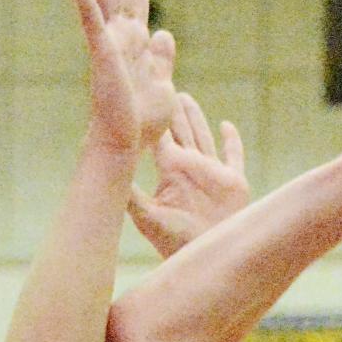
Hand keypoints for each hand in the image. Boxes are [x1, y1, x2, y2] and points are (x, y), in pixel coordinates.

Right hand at [65, 0, 176, 153]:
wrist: (126, 143)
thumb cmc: (143, 124)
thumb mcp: (164, 87)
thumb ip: (163, 60)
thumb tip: (164, 35)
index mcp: (139, 47)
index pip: (138, 4)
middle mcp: (122, 40)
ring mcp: (110, 43)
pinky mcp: (101, 50)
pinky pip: (89, 16)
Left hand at [128, 93, 249, 256]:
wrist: (205, 256)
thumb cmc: (173, 241)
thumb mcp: (146, 214)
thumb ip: (128, 193)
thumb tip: (107, 172)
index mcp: (171, 170)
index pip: (161, 137)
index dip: (155, 118)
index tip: (146, 96)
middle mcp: (190, 168)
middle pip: (182, 131)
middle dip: (174, 112)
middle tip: (166, 86)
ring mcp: (213, 173)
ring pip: (204, 137)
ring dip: (196, 119)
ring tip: (185, 97)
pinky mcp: (234, 181)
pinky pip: (234, 156)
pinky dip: (232, 141)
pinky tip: (226, 126)